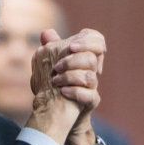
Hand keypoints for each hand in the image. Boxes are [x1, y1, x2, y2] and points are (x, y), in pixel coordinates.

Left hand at [50, 29, 105, 144]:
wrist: (57, 112)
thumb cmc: (55, 85)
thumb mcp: (50, 65)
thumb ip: (50, 49)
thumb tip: (46, 33)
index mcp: (84, 56)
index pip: (97, 39)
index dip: (87, 40)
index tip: (70, 47)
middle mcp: (92, 70)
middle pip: (93, 57)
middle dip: (73, 60)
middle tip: (57, 66)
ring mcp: (93, 86)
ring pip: (91, 77)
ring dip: (70, 77)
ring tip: (55, 81)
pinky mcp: (92, 101)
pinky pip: (90, 95)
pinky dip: (75, 92)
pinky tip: (62, 91)